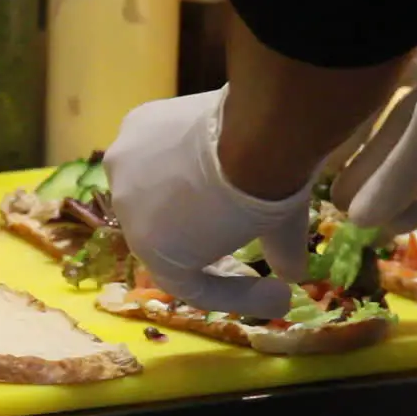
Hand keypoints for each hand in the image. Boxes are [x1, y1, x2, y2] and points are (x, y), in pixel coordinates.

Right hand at [104, 87, 315, 318]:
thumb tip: (292, 272)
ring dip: (185, 191)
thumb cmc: (264, 191)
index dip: (234, 291)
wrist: (258, 126)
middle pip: (167, 232)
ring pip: (154, 186)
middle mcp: (127, 212)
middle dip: (204, 240)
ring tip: (220, 183)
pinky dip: (178, 153)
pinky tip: (205, 147)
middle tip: (242, 239)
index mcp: (156, 251)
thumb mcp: (281, 231)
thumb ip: (280, 254)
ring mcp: (124, 165)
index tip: (275, 290)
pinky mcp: (134, 124)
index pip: (192, 285)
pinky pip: (154, 147)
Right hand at [331, 0, 416, 233]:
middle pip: (401, 119)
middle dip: (374, 168)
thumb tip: (357, 220)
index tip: (319, 162)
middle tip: (338, 205)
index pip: (375, 80)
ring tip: (366, 223)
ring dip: (401, 185)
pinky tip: (401, 221)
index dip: (347, 126)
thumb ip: (396, 168)